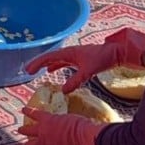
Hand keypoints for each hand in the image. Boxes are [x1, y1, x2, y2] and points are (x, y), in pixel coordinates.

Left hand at [17, 108, 103, 144]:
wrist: (84, 137)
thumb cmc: (80, 124)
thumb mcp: (69, 117)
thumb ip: (61, 120)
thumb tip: (64, 122)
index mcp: (48, 119)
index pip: (35, 113)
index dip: (28, 111)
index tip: (23, 110)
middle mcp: (43, 130)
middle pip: (29, 130)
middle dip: (23, 130)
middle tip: (20, 130)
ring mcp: (46, 142)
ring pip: (32, 144)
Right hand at [25, 27, 144, 90]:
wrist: (116, 53)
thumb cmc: (102, 58)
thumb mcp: (88, 71)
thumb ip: (75, 80)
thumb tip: (63, 91)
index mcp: (68, 53)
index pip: (48, 57)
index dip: (37, 63)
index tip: (28, 71)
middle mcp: (68, 53)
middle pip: (49, 57)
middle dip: (38, 64)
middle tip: (27, 71)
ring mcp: (73, 56)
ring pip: (55, 60)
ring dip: (45, 64)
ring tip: (36, 71)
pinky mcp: (78, 59)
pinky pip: (62, 62)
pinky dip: (55, 66)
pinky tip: (52, 71)